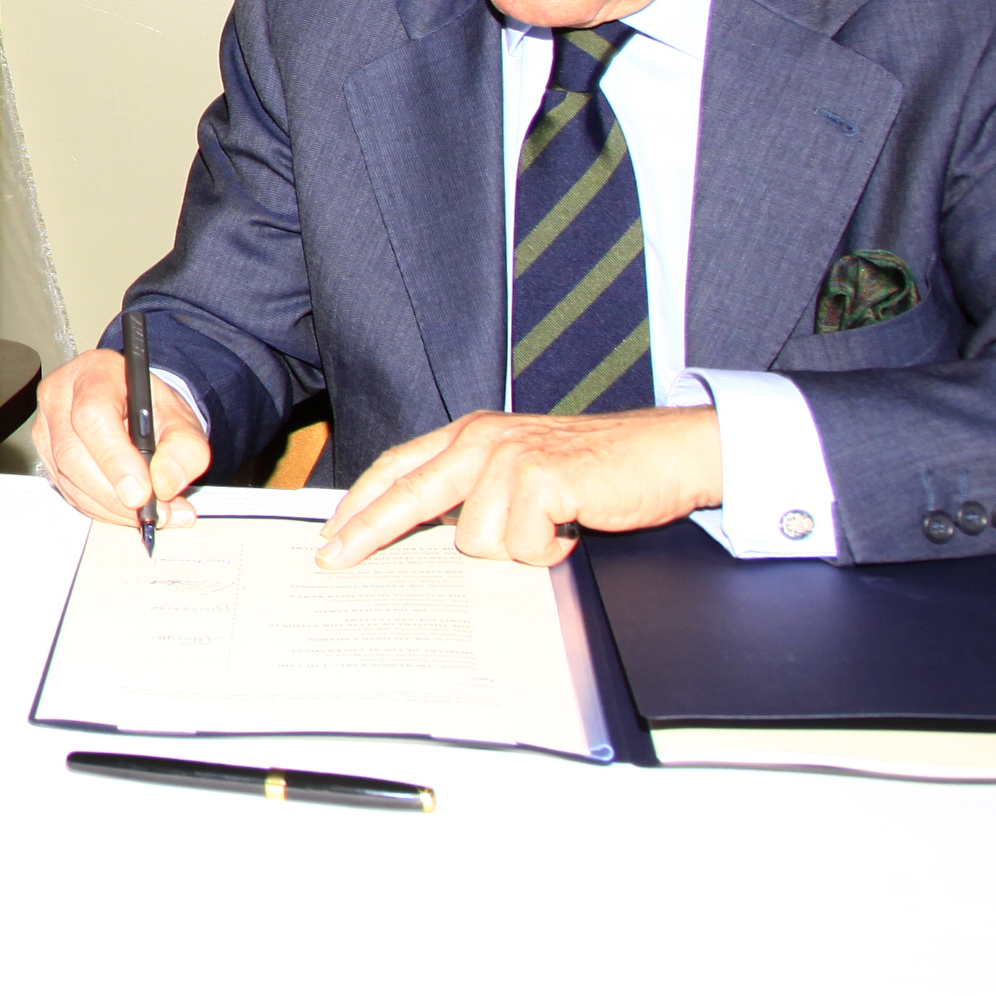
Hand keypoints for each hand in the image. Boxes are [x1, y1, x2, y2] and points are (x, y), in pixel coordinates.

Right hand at [33, 347, 211, 531]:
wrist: (134, 407)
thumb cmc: (151, 408)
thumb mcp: (183, 420)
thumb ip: (185, 449)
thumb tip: (164, 483)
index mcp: (95, 374)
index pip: (93, 415)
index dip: (115, 458)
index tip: (141, 492)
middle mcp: (60, 396)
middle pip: (73, 453)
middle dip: (115, 493)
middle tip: (152, 510)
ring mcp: (46, 427)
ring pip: (68, 479)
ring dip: (111, 506)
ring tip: (150, 511)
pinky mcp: (46, 455)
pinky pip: (68, 491)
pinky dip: (101, 508)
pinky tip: (127, 508)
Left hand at [315, 406, 720, 568]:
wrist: (665, 453)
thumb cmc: (595, 471)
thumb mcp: (520, 470)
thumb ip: (473, 491)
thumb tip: (422, 533)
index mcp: (472, 435)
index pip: (398, 468)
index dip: (360, 503)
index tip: (330, 536)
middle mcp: (483, 438)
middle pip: (406, 494)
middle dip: (365, 533)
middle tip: (332, 561)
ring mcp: (511, 456)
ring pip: (473, 538)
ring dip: (515, 549)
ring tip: (550, 529)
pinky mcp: (543, 478)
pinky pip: (520, 545)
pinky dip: (547, 551)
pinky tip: (570, 529)